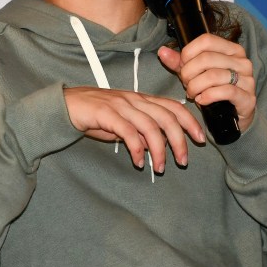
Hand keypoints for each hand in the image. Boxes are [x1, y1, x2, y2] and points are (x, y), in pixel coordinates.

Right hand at [64, 86, 204, 171]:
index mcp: (141, 99)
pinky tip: (139, 162)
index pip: (173, 106)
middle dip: (179, 140)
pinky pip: (127, 131)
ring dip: (159, 149)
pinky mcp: (105, 113)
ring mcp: (120, 105)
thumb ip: (140, 131)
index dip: (189, 121)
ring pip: (150, 126)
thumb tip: (158, 145)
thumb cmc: (95, 115)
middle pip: (166, 117)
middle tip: (183, 161)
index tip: (200, 139)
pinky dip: (137, 148)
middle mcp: (134, 99)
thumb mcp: (123, 122)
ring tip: (161, 167)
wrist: (66, 106)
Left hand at [157, 33, 256, 131]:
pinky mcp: (248, 97)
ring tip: (192, 93)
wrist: (233, 117)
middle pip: (207, 58)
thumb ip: (179, 63)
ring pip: (213, 75)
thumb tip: (162, 51)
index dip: (188, 53)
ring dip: (196, 86)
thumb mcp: (195, 74)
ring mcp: (247, 79)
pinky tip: (202, 100)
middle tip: (185, 84)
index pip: (206, 40)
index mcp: (231, 49)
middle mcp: (242, 61)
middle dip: (189, 73)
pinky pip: (225, 91)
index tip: (182, 66)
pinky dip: (208, 96)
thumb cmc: (214, 91)